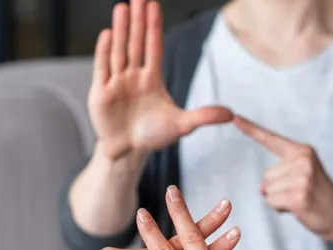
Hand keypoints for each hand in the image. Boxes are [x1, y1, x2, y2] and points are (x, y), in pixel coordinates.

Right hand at [88, 0, 232, 159]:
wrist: (128, 152)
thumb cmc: (153, 136)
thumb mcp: (181, 125)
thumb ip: (204, 116)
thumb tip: (231, 114)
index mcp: (152, 79)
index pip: (154, 47)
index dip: (154, 27)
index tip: (154, 5)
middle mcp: (134, 76)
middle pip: (136, 43)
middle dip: (138, 20)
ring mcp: (116, 83)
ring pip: (119, 51)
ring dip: (121, 30)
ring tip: (123, 7)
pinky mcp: (100, 93)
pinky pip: (102, 68)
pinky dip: (104, 52)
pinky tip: (107, 33)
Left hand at [234, 115, 332, 240]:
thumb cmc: (318, 195)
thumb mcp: (304, 173)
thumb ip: (282, 171)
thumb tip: (262, 187)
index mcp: (302, 151)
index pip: (271, 139)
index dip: (251, 129)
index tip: (234, 118)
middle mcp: (303, 160)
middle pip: (266, 175)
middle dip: (277, 189)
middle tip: (300, 193)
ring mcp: (302, 178)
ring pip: (267, 190)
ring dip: (278, 199)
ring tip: (300, 200)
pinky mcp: (299, 196)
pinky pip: (271, 201)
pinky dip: (280, 208)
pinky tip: (298, 208)